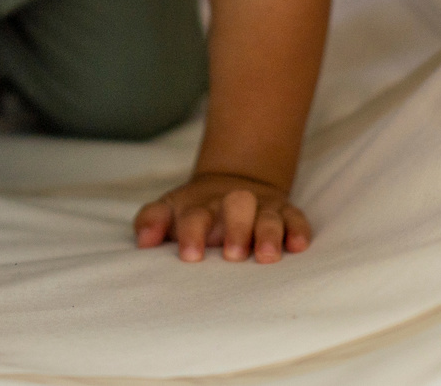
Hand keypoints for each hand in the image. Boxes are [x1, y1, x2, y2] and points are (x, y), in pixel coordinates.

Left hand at [136, 172, 312, 262]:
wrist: (232, 183)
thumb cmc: (196, 211)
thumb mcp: (170, 211)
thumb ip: (151, 221)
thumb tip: (142, 240)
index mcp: (201, 206)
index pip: (194, 216)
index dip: (192, 234)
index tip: (190, 256)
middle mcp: (233, 204)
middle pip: (237, 207)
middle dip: (237, 230)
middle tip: (232, 255)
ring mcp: (262, 207)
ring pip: (269, 216)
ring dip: (269, 234)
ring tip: (267, 257)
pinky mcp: (286, 212)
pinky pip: (296, 218)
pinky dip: (298, 230)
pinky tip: (298, 246)